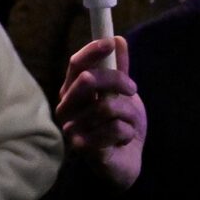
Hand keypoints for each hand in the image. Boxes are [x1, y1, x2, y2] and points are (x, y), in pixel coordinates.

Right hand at [56, 37, 145, 188]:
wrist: (127, 161)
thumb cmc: (121, 125)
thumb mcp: (124, 94)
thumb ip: (119, 69)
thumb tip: (117, 39)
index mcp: (73, 91)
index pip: (76, 64)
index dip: (92, 51)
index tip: (110, 43)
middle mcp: (66, 108)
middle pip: (88, 79)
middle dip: (117, 81)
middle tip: (133, 89)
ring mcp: (72, 129)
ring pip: (107, 106)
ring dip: (128, 114)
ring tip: (127, 125)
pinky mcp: (83, 149)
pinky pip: (114, 128)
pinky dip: (126, 133)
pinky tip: (122, 141)